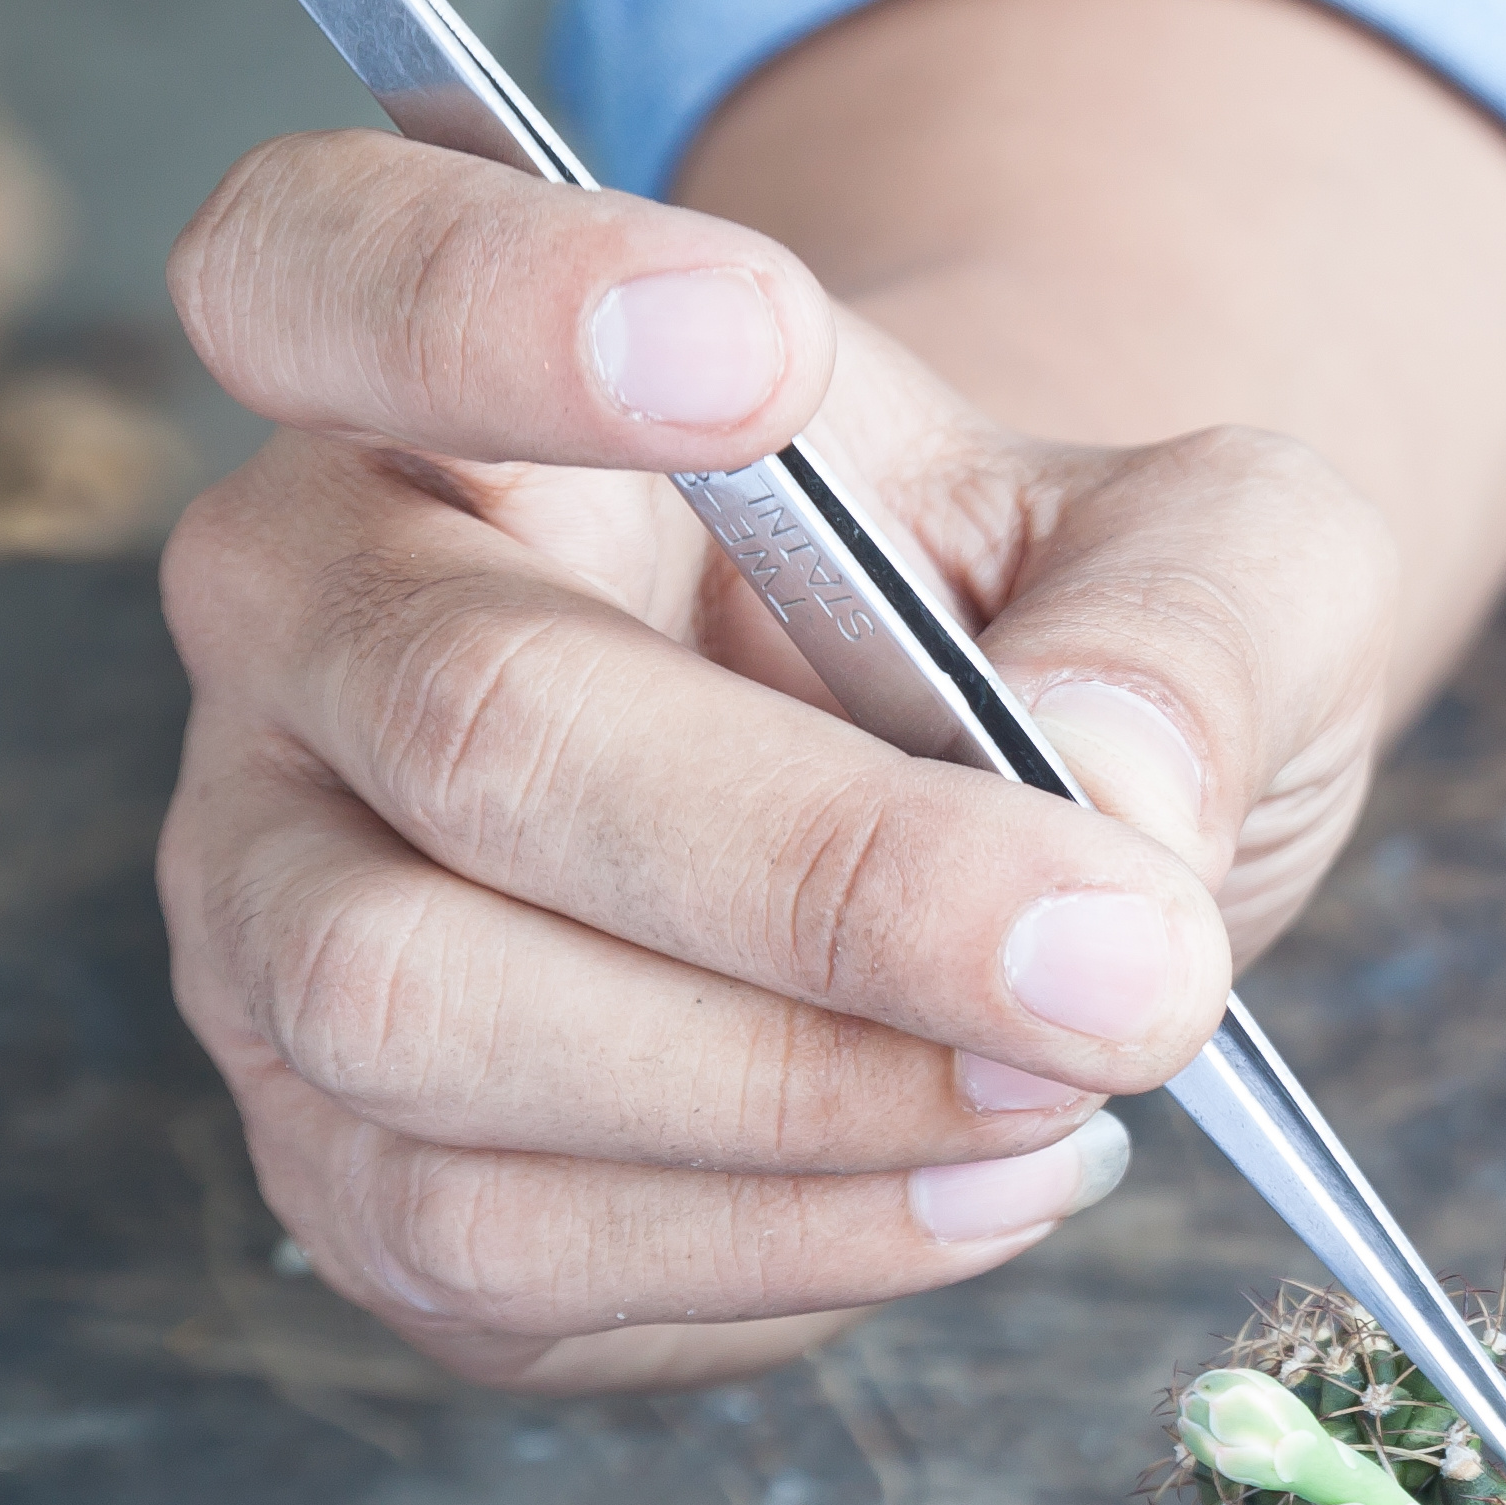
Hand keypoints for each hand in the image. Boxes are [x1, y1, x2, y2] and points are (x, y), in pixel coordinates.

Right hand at [159, 128, 1402, 1392]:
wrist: (1026, 841)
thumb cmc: (1060, 647)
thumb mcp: (1224, 561)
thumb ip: (1205, 618)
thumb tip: (1108, 798)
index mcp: (460, 394)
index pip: (321, 269)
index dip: (488, 305)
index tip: (762, 349)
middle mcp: (311, 633)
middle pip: (464, 719)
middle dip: (827, 872)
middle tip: (1126, 961)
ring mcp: (280, 905)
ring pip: (424, 1005)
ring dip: (801, 1081)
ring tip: (1070, 1080)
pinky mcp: (350, 1159)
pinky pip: (484, 1227)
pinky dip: (774, 1235)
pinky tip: (981, 1185)